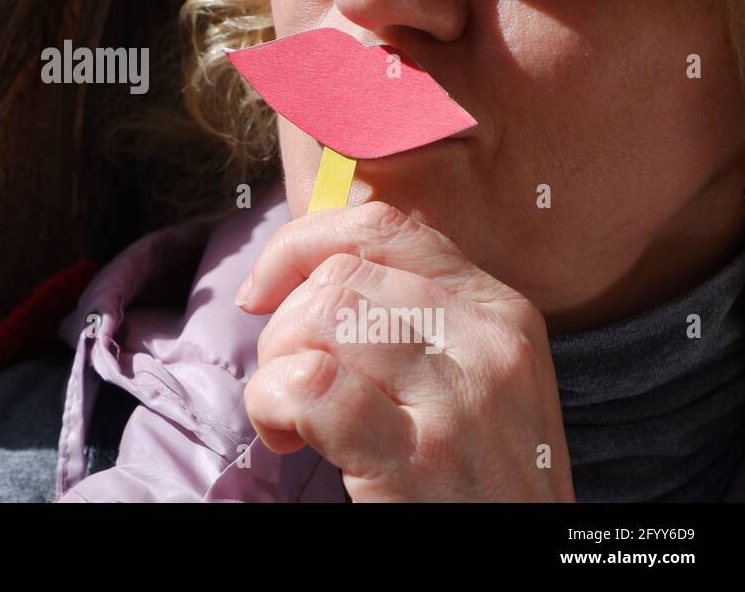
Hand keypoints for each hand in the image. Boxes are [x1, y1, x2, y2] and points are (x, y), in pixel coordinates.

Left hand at [237, 201, 573, 501]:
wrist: (519, 566)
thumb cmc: (476, 475)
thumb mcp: (470, 376)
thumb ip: (410, 311)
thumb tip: (308, 257)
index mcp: (498, 309)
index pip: (381, 225)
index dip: (302, 245)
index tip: (264, 291)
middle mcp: (488, 339)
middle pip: (339, 273)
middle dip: (284, 321)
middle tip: (289, 380)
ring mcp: (459, 398)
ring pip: (320, 315)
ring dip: (276, 364)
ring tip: (291, 414)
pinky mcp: (418, 459)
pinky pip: (311, 384)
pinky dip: (272, 402)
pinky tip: (287, 436)